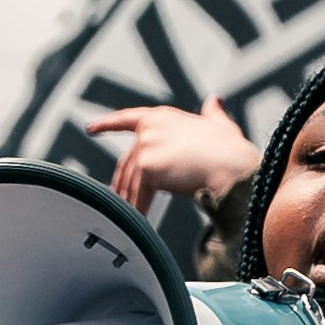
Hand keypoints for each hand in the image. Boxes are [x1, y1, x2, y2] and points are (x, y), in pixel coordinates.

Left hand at [91, 100, 261, 215]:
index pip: (128, 119)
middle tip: (119, 199)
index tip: (91, 128)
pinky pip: (139, 196)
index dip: (107, 124)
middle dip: (123, 183)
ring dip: (132, 201)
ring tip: (133, 217)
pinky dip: (139, 211)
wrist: (233, 168)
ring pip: (131, 181)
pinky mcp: (148, 167)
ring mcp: (147, 146)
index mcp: (162, 117)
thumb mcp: (220, 125)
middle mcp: (150, 128)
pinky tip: (140, 223)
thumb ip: (213, 113)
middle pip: (128, 161)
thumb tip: (215, 101)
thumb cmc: (231, 151)